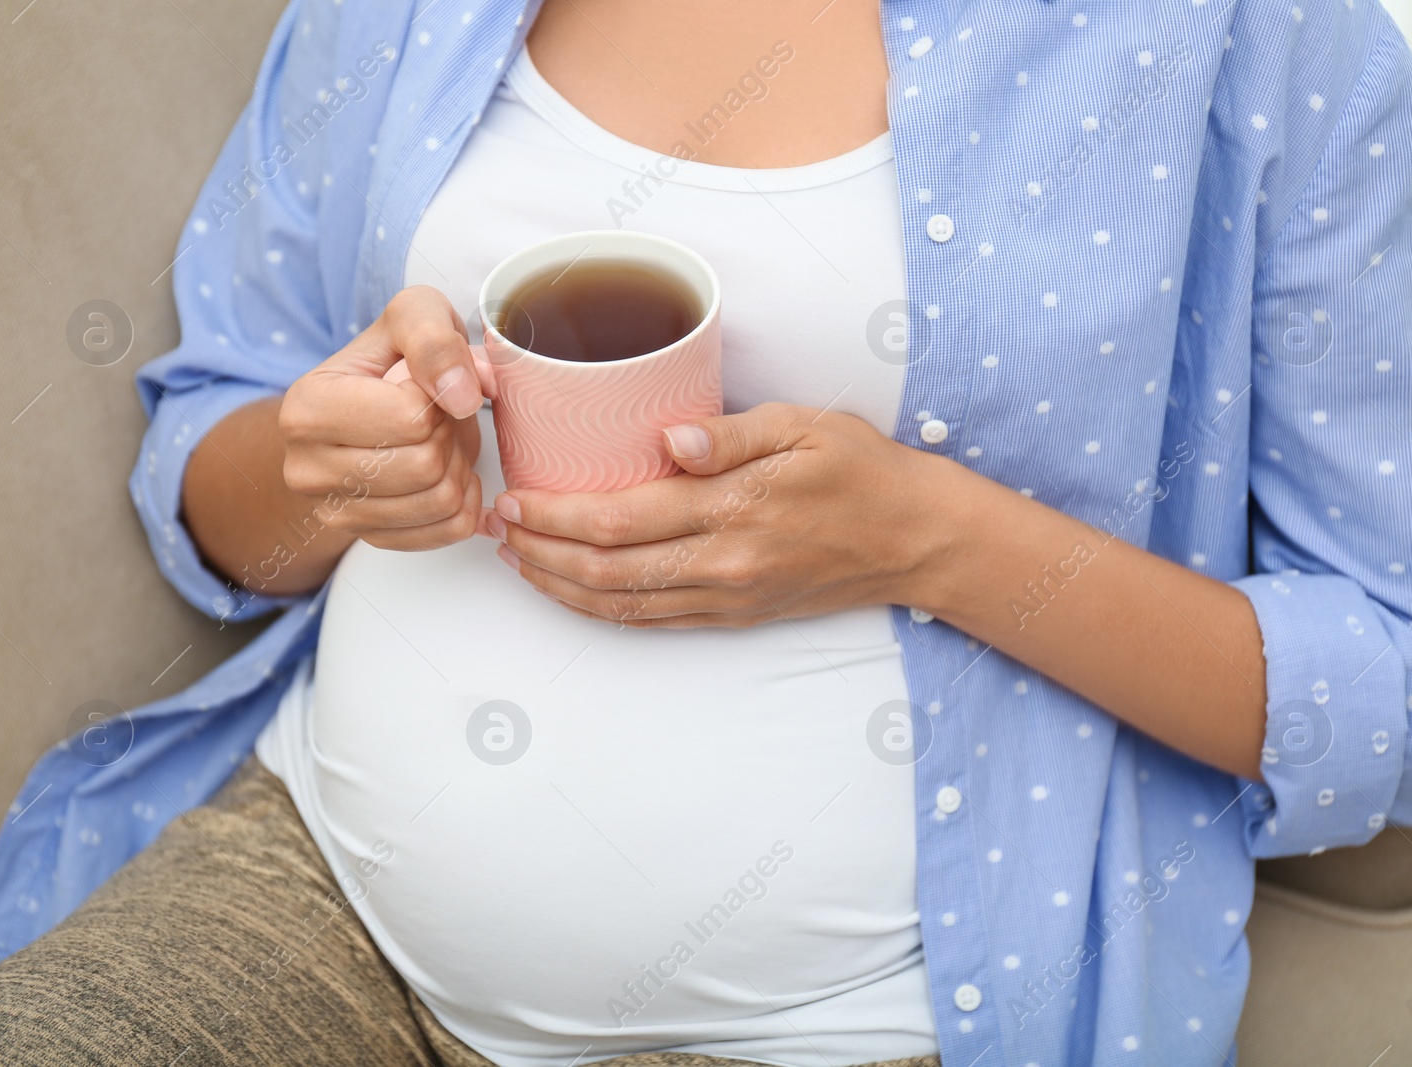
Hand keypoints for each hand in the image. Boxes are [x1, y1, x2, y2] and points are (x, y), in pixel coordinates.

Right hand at [278, 286, 486, 549]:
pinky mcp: (370, 538)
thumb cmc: (390, 360)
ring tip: (440, 440)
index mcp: (305, 408)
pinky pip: (449, 529)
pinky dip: (465, 499)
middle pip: (426, 466)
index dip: (437, 398)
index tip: (423, 386)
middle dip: (450, 435)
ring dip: (459, 466)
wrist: (365, 407)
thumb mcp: (412, 316)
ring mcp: (335, 512)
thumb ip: (433, 339)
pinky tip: (448, 472)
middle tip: (438, 417)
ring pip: (441, 502)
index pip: (410, 418)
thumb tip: (460, 396)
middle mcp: (306, 469)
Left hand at [485, 402, 945, 626]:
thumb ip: (731, 434)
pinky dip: (602, 610)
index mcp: (733, 509)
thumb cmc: (859, 468)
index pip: (619, 519)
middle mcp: (723, 564)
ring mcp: (727, 598)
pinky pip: (654, 621)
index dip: (555, 515)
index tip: (513, 497)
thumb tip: (666, 438)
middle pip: (606, 569)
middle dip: (540, 551)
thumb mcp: (804, 427)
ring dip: (560, 586)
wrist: (913, 538)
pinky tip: (574, 590)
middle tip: (497, 527)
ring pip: (622, 604)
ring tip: (517, 559)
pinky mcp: (735, 616)